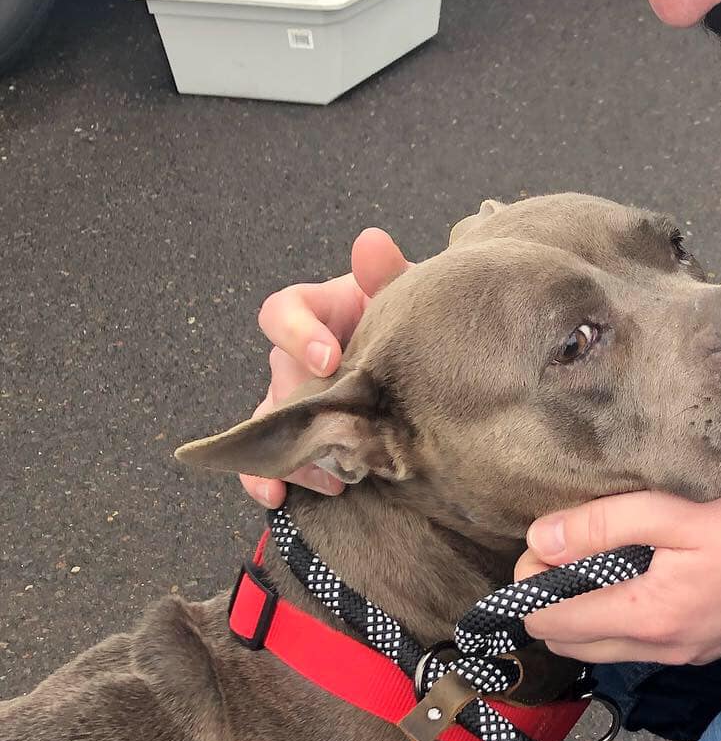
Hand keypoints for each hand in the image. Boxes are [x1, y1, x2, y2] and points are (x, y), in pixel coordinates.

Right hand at [240, 228, 409, 506]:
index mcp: (317, 311)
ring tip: (330, 475)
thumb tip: (372, 243)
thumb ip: (386, 273)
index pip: (282, 312)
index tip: (329, 359)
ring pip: (272, 424)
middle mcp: (299, 355)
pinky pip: (270, 458)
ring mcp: (299, 398)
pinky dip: (266, 478)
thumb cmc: (412, 318)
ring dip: (293, 452)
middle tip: (339, 429)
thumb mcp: (405, 293)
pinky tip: (278, 498)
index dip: (298, 335)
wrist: (434, 357)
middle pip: (279, 377)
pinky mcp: (305, 435)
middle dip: (303, 407)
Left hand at [515, 466, 720, 665]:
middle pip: (570, 643)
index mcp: (647, 616)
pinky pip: (636, 642)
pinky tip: (633, 574)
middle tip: (562, 549)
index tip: (541, 545)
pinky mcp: (701, 646)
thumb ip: (604, 525)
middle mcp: (659, 647)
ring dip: (582, 611)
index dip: (529, 586)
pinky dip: (616, 616)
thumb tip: (540, 540)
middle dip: (549, 602)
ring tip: (594, 558)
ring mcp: (682, 652)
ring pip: (602, 646)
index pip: (550, 623)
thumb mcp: (676, 511)